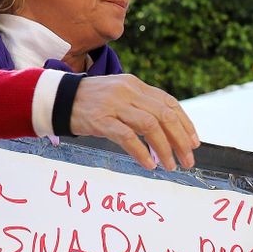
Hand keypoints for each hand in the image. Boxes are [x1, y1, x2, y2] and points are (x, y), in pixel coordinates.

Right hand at [69, 75, 199, 170]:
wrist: (58, 99)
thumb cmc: (92, 103)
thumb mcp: (120, 98)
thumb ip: (142, 108)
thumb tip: (169, 132)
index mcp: (136, 85)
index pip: (169, 103)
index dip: (186, 124)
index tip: (194, 143)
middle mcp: (128, 91)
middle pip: (164, 115)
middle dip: (180, 140)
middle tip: (188, 160)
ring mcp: (114, 104)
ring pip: (150, 125)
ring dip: (164, 148)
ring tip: (170, 166)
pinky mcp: (100, 119)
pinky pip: (127, 136)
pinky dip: (141, 152)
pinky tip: (149, 164)